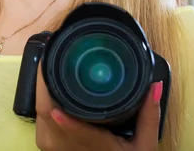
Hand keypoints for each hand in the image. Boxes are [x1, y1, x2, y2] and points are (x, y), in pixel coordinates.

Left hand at [34, 62, 162, 150]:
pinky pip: (39, 116)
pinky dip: (43, 97)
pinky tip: (49, 82)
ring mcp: (52, 147)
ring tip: (52, 61)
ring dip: (44, 87)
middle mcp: (66, 147)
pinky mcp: (45, 144)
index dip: (59, 101)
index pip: (70, 125)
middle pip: (47, 110)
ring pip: (40, 111)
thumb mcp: (144, 147)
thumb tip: (154, 86)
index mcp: (93, 146)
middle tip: (55, 52)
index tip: (52, 78)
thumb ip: (149, 117)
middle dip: (47, 79)